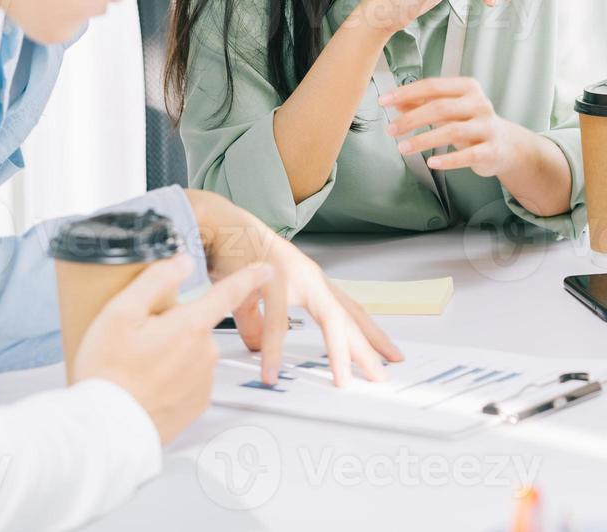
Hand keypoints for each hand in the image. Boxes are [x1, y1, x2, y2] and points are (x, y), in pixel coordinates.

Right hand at [74, 254, 272, 444]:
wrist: (105, 429)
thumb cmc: (108, 373)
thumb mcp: (120, 313)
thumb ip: (156, 280)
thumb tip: (183, 262)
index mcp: (190, 326)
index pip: (229, 293)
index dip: (249, 277)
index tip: (265, 268)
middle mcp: (205, 353)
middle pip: (197, 325)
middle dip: (175, 326)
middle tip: (139, 341)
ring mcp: (203, 381)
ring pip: (192, 353)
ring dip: (172, 354)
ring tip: (138, 367)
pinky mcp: (197, 404)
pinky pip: (190, 379)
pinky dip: (173, 379)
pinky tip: (148, 384)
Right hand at [187, 190, 402, 386]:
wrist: (217, 225)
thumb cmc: (239, 256)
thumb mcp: (255, 296)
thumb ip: (261, 324)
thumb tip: (259, 349)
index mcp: (313, 283)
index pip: (352, 312)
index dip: (371, 334)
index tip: (389, 354)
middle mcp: (312, 279)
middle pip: (349, 318)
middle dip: (367, 349)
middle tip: (381, 375)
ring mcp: (296, 278)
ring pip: (328, 319)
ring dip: (337, 353)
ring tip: (342, 381)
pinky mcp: (272, 279)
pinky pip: (276, 323)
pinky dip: (273, 351)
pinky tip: (272, 372)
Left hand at [381, 76, 523, 176]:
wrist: (505, 144)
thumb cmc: (472, 123)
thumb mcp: (449, 109)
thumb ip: (423, 103)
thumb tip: (395, 101)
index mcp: (468, 88)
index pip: (433, 86)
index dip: (406, 92)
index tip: (385, 101)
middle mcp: (479, 104)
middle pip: (440, 107)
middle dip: (412, 118)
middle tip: (391, 129)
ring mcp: (487, 127)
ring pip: (452, 130)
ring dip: (423, 139)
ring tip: (403, 147)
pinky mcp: (491, 150)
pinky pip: (468, 155)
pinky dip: (448, 160)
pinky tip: (431, 162)